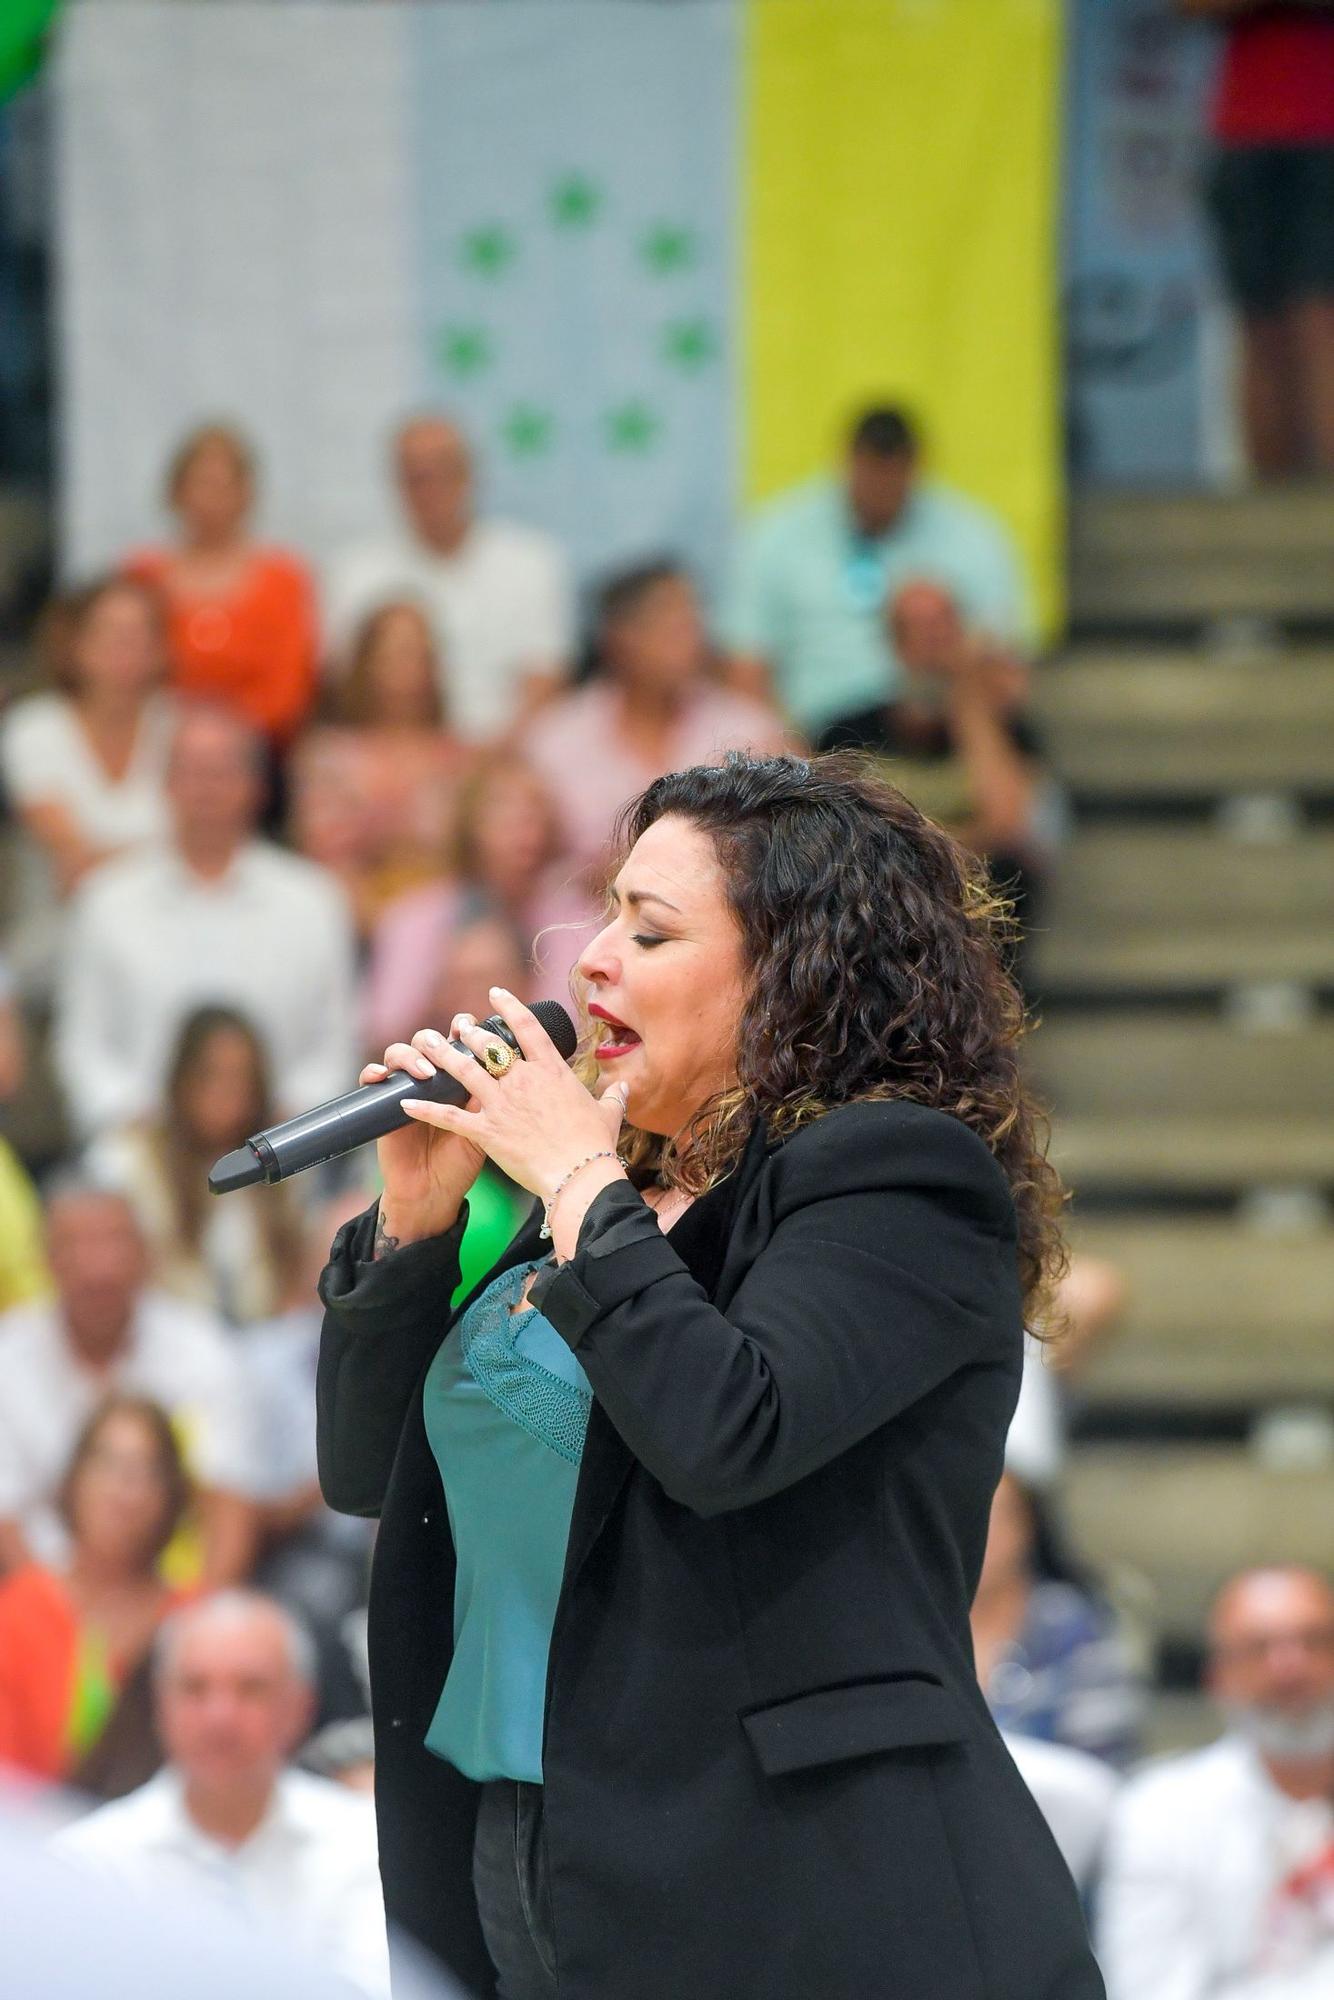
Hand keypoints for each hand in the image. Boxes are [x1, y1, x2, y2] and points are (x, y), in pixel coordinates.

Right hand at [360, 1020, 489, 1240]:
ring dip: (410, 1056)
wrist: (434, 1191)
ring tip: (424, 1072)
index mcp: (457, 1078)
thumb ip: (490, 1097)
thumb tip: (503, 1064)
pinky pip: (371, 1079)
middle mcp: (429, 1079)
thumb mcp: (484, 1127)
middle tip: (445, 1046)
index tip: (468, 1027)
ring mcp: (404, 1089)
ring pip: (399, 1053)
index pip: (456, 1041)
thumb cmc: (461, 1159)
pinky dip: (373, 1072)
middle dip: (435, 1039)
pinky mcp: (381, 1104)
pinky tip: (380, 1075)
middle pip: (427, 1040)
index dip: (461, 1029)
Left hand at [400, 987, 629, 1203]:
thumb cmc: (596, 1146)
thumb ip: (614, 1095)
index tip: (495, 994)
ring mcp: (502, 1104)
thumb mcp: (609, 1114)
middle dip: (470, 1032)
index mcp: (551, 1071)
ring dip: (442, 1055)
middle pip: (489, 1045)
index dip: (509, 1007)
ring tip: (425, 1043)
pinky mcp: (487, 1130)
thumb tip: (623, 1087)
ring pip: (464, 1070)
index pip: (527, 1028)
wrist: (580, 1175)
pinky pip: (448, 1116)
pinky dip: (424, 1109)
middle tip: (458, 1024)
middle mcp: (523, 1080)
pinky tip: (405, 1103)